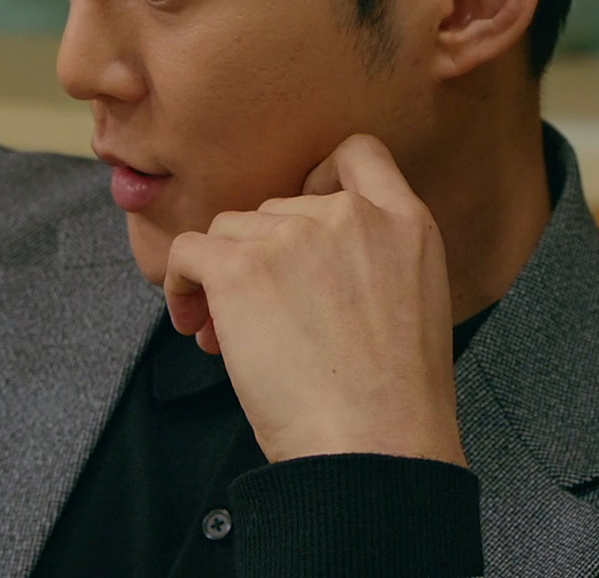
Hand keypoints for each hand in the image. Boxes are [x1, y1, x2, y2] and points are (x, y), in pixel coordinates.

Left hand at [163, 133, 464, 465]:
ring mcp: (292, 236)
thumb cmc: (395, 401)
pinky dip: (181, 284)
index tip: (299, 221)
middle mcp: (348, 215)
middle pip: (277, 207)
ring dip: (222, 276)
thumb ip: (374, 260)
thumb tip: (303, 267)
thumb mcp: (417, 302)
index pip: (359, 154)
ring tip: (227, 334)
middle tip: (260, 315)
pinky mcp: (240, 267)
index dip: (321, 177)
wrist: (375, 444)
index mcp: (405, 222)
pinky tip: (192, 321)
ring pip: (230, 231)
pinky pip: (187, 252)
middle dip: (262, 255)